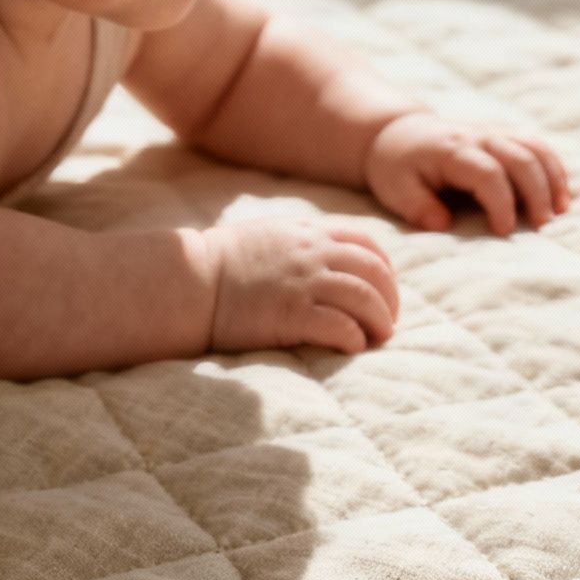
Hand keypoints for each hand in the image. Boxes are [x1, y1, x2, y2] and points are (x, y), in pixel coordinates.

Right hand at [200, 219, 398, 355]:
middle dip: (389, 299)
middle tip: (387, 322)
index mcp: (308, 232)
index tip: (385, 289)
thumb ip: (301, 243)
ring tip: (377, 338)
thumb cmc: (221, 264)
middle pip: (374, 272)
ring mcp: (304, 283)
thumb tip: (325, 260)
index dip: (384, 268)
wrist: (190, 281)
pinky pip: (340, 326)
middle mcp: (313, 254)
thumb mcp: (268, 236)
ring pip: (365, 298)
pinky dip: (354, 337)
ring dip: (379, 321)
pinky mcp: (292, 315)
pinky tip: (352, 346)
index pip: (366, 243)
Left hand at [363, 112, 571, 235]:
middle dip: (536, 192)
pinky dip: (554, 168)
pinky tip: (561, 196)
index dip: (500, 202)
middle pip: (520, 157)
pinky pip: (537, 145)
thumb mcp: (395, 188)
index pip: (487, 173)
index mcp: (452, 150)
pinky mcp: (504, 135)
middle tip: (542, 226)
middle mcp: (478, 137)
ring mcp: (494, 133)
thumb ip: (418, 206)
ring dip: (552, 178)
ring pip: (535, 147)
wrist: (399, 131)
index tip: (505, 230)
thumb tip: (442, 224)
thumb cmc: (397, 167)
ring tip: (561, 211)